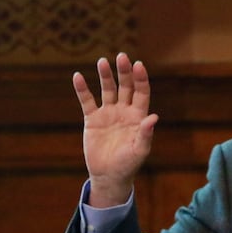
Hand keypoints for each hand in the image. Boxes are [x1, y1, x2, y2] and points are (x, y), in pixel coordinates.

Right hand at [73, 52, 158, 206]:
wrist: (109, 176)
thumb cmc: (129, 164)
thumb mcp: (140, 150)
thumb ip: (146, 133)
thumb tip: (154, 117)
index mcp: (138, 116)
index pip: (141, 92)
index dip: (141, 79)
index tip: (139, 65)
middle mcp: (124, 111)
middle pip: (125, 87)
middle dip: (124, 72)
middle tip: (122, 56)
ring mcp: (108, 113)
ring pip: (107, 90)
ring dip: (105, 76)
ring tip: (102, 61)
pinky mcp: (93, 120)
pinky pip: (87, 101)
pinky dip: (82, 89)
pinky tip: (77, 76)